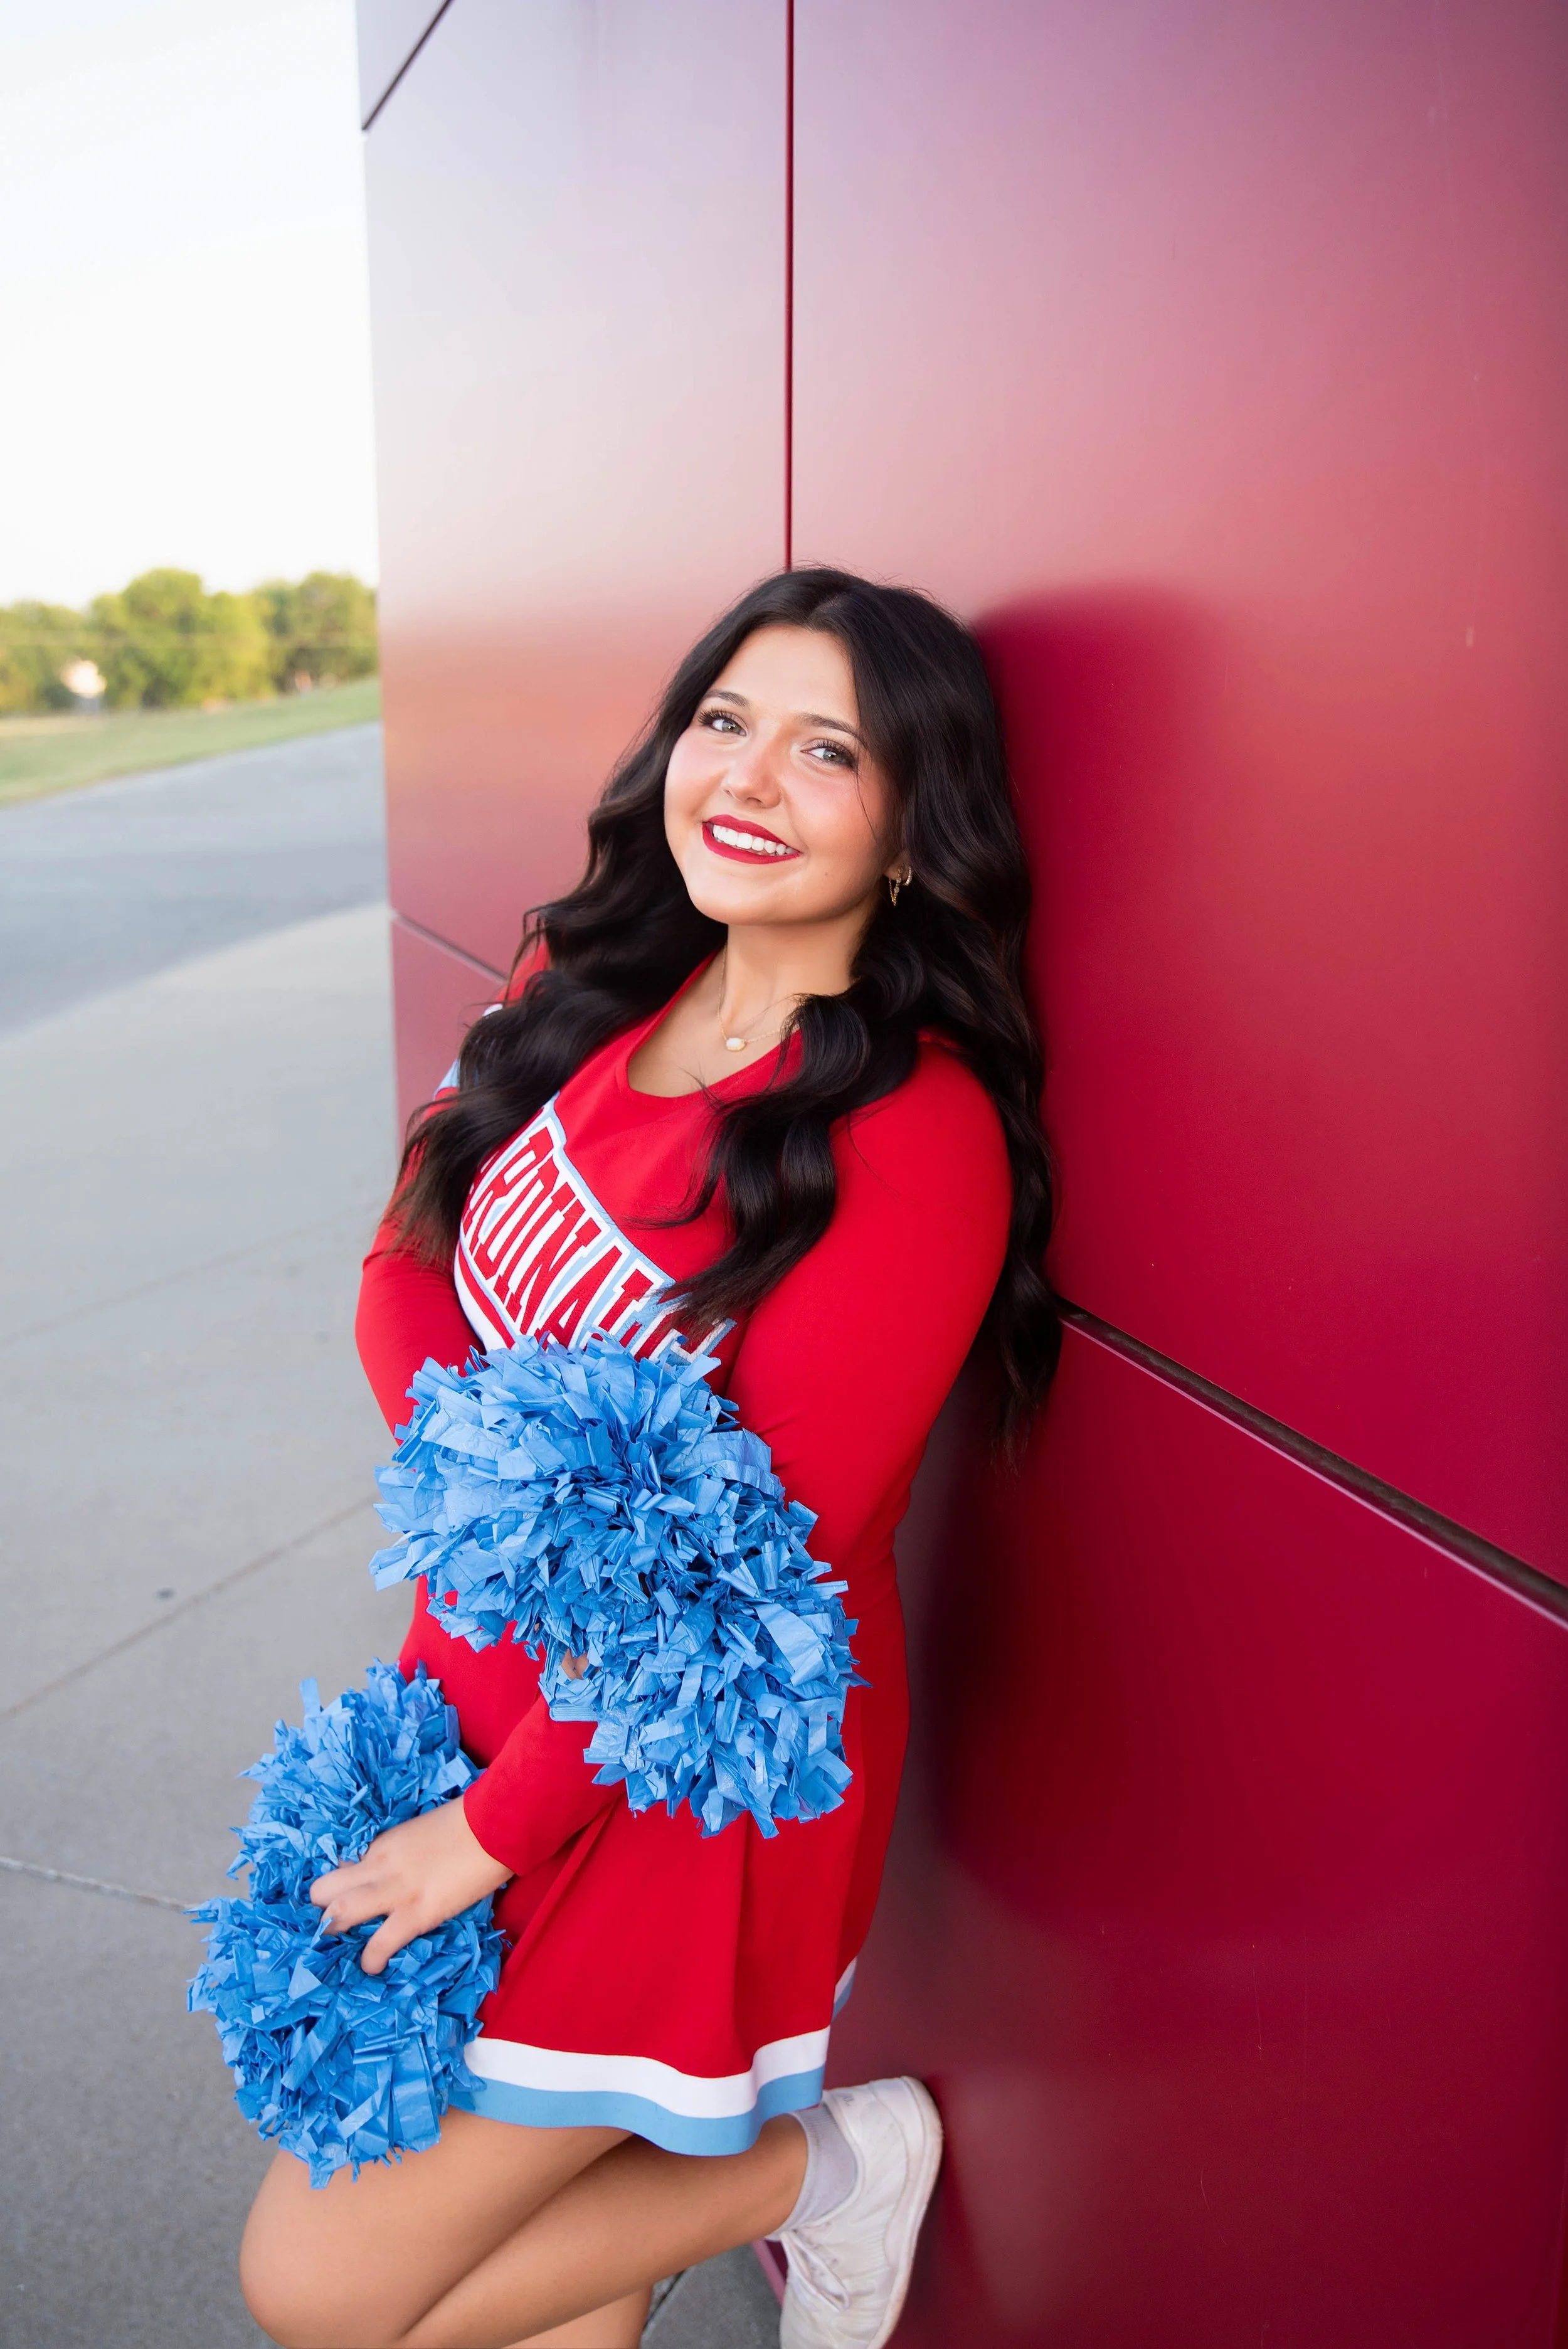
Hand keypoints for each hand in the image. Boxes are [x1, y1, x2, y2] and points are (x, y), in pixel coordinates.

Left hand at [310, 1798, 511, 1975]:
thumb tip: (378, 1874)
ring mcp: (396, 1890)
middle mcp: (378, 1866)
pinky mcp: (417, 1913)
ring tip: (344, 1948)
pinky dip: (371, 1960)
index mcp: (381, 1845)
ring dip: (335, 1933)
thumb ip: (394, 1855)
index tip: (344, 1902)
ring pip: (340, 1912)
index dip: (337, 1889)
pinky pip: (381, 1943)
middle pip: (323, 1890)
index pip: (339, 1869)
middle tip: (333, 1928)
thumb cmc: (464, 1825)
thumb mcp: (417, 1834)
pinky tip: (373, 1967)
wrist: (495, 1825)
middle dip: (321, 1911)